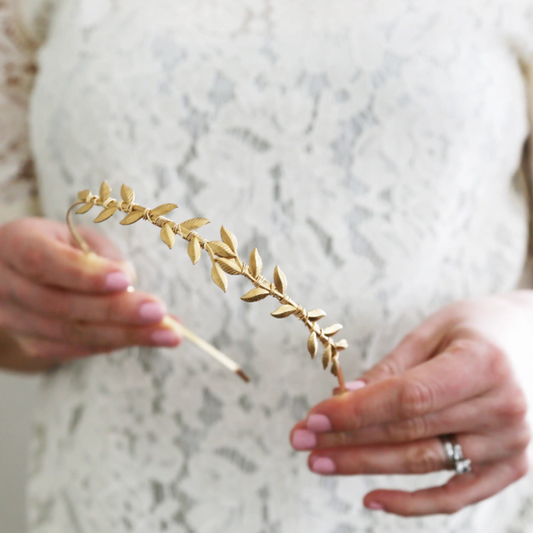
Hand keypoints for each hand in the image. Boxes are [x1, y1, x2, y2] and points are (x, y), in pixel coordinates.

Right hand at [0, 217, 181, 369]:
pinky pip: (77, 349)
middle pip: (62, 306)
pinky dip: (116, 343)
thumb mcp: (75, 234)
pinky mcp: (32, 343)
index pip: (44, 262)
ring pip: (72, 334)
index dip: (85, 274)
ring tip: (169, 333)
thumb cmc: (56, 246)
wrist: (14, 272)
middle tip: (159, 312)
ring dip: (127, 335)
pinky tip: (150, 337)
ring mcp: (15, 321)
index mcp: (14, 245)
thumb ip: (99, 255)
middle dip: (117, 311)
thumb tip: (129, 283)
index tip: (125, 279)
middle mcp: (6, 286)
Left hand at [290, 294, 532, 515]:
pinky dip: (413, 503)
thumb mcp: (436, 330)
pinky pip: (457, 495)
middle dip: (347, 439)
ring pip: (423, 465)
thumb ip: (394, 367)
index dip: (356, 412)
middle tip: (301, 439)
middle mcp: (502, 409)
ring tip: (320, 461)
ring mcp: (511, 444)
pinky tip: (370, 498)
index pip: (407, 398)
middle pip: (408, 433)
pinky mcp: (512, 467)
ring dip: (366, 466)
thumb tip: (345, 398)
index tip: (312, 417)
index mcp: (483, 364)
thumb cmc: (481, 327)